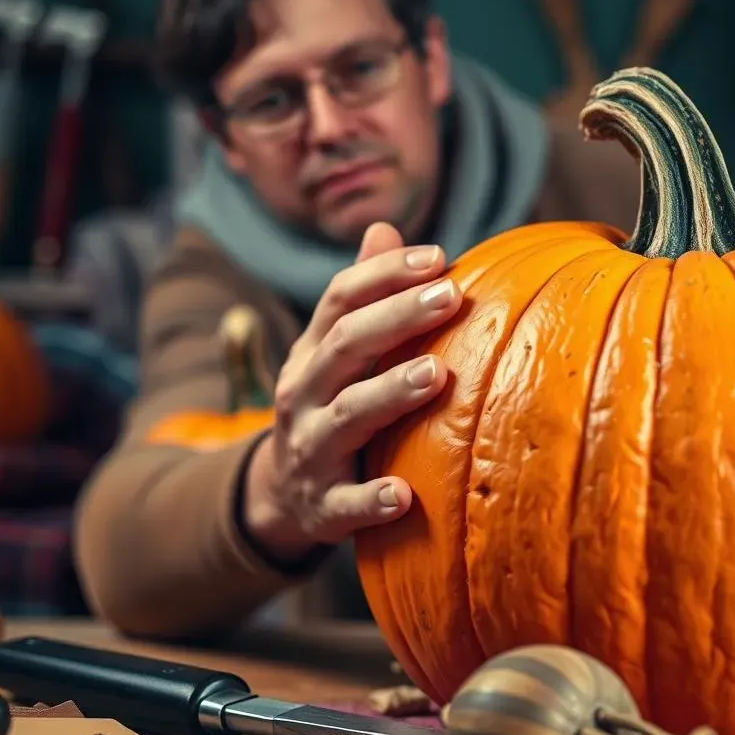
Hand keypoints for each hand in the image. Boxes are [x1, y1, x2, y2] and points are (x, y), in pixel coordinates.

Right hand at [242, 222, 460, 558]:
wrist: (283, 494)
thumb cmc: (330, 406)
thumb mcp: (335, 353)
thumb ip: (361, 299)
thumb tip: (385, 228)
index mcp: (312, 352)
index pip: (340, 299)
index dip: (384, 274)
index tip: (439, 257)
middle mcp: (302, 393)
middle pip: (345, 346)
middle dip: (396, 318)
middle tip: (450, 297)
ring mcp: (309, 449)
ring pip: (345, 417)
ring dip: (390, 393)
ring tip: (437, 375)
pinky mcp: (322, 506)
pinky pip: (345, 504)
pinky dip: (370, 500)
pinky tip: (404, 496)